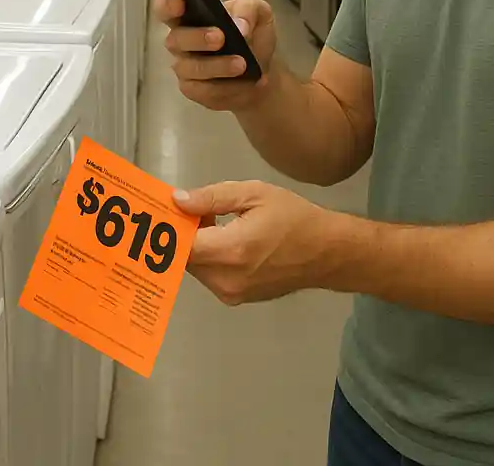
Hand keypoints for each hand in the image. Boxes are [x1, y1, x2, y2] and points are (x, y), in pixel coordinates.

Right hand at [155, 0, 277, 111]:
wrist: (262, 70)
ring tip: (241, 64)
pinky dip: (225, 86)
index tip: (180, 4)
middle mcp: (181, 40)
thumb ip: (248, 9)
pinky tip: (242, 81)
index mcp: (190, 15)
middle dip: (197, 38)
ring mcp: (184, 66)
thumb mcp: (259, 13)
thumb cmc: (252, 36)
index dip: (167, 5)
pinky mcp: (193, 89)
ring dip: (217, 66)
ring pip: (190, 68)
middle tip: (221, 38)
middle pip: (175, 39)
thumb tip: (239, 25)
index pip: (166, 8)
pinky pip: (202, 90)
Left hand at [174, 181, 335, 304]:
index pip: (180, 245)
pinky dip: (210, 257)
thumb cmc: (293, 217)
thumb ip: (212, 198)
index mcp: (230, 250)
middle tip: (193, 208)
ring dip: (197, 245)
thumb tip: (177, 200)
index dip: (170, 227)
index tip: (167, 208)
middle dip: (183, 233)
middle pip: (185, 258)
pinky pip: (210, 275)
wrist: (326, 252)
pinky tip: (226, 239)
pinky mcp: (236, 298)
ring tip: (214, 221)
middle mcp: (226, 279)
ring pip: (196, 267)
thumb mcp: (254, 194)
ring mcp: (230, 293)